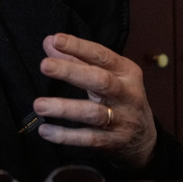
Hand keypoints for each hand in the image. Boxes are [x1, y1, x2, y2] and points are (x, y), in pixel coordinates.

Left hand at [33, 33, 156, 168]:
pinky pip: (87, 139)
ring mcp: (121, 119)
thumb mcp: (106, 75)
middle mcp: (126, 94)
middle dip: (71, 72)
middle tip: (44, 65)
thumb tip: (49, 42)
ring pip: (92, 113)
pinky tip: (45, 130)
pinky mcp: (112, 142)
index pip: (102, 56)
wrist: (144, 138)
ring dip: (64, 108)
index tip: (57, 39)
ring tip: (38, 105)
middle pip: (100, 81)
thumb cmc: (119, 98)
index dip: (79, 47)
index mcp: (126, 72)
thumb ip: (77, 59)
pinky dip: (65, 135)